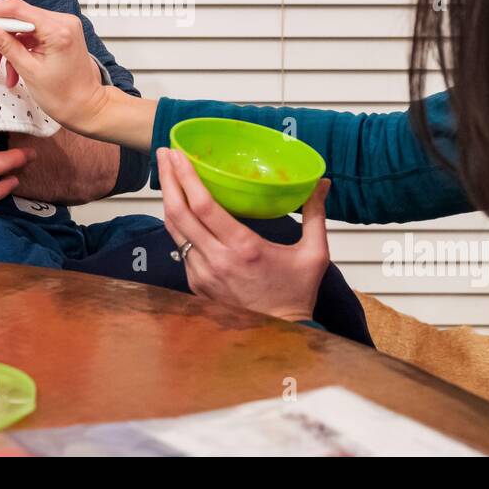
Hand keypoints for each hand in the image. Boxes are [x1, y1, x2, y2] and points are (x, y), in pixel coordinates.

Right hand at [0, 0, 111, 134]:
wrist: (87, 108)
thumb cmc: (65, 96)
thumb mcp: (29, 70)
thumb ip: (4, 45)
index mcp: (58, 28)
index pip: (16, 8)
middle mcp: (62, 21)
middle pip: (17, 18)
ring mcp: (62, 27)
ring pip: (21, 30)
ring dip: (4, 48)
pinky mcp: (59, 35)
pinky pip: (30, 38)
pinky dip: (17, 52)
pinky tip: (10, 73)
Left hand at [157, 147, 331, 321]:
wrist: (281, 335)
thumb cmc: (297, 294)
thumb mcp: (314, 254)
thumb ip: (315, 215)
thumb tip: (323, 183)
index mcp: (243, 248)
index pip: (203, 206)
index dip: (186, 177)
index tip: (179, 154)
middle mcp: (216, 260)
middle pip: (179, 213)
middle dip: (169, 179)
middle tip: (165, 153)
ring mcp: (202, 275)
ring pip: (174, 231)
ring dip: (168, 200)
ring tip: (168, 175)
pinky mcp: (197, 285)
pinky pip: (181, 249)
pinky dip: (178, 225)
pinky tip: (180, 208)